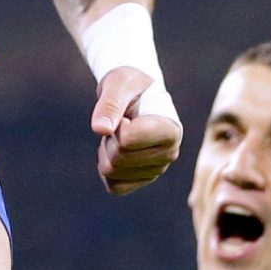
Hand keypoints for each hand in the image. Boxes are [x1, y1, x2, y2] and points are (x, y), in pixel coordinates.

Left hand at [93, 64, 181, 196]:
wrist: (136, 96)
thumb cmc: (130, 85)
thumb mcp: (118, 83)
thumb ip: (110, 104)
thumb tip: (100, 129)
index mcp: (170, 130)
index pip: (126, 140)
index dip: (117, 124)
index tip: (126, 114)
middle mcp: (169, 153)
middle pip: (117, 158)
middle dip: (109, 138)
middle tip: (120, 123)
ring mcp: (157, 169)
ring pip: (112, 173)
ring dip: (107, 151)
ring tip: (120, 135)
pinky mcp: (143, 180)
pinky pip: (113, 186)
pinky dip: (107, 170)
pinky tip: (116, 152)